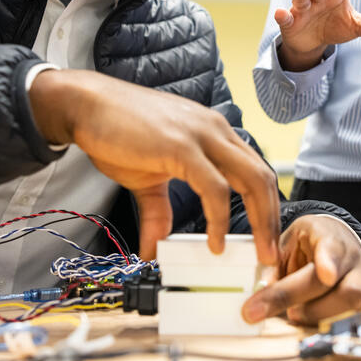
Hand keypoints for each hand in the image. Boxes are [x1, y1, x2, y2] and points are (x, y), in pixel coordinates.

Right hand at [28, 69, 280, 265]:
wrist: (87, 105)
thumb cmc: (117, 131)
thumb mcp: (146, 177)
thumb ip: (159, 212)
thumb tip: (155, 249)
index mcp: (214, 133)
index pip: (256, 170)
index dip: (267, 206)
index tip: (265, 238)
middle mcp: (216, 130)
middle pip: (263, 177)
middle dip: (273, 220)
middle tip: (271, 255)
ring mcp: (202, 136)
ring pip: (251, 180)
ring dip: (261, 222)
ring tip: (258, 252)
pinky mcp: (182, 147)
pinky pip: (215, 188)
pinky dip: (219, 218)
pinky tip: (216, 241)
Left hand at [240, 214, 360, 325]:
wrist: (334, 238)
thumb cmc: (306, 245)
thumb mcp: (286, 244)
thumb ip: (274, 264)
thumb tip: (263, 286)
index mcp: (327, 235)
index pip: (331, 247)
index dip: (329, 261)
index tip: (326, 275)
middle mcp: (352, 257)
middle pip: (342, 287)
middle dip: (313, 307)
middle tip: (289, 314)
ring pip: (357, 304)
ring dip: (326, 318)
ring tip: (299, 318)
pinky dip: (352, 324)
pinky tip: (330, 328)